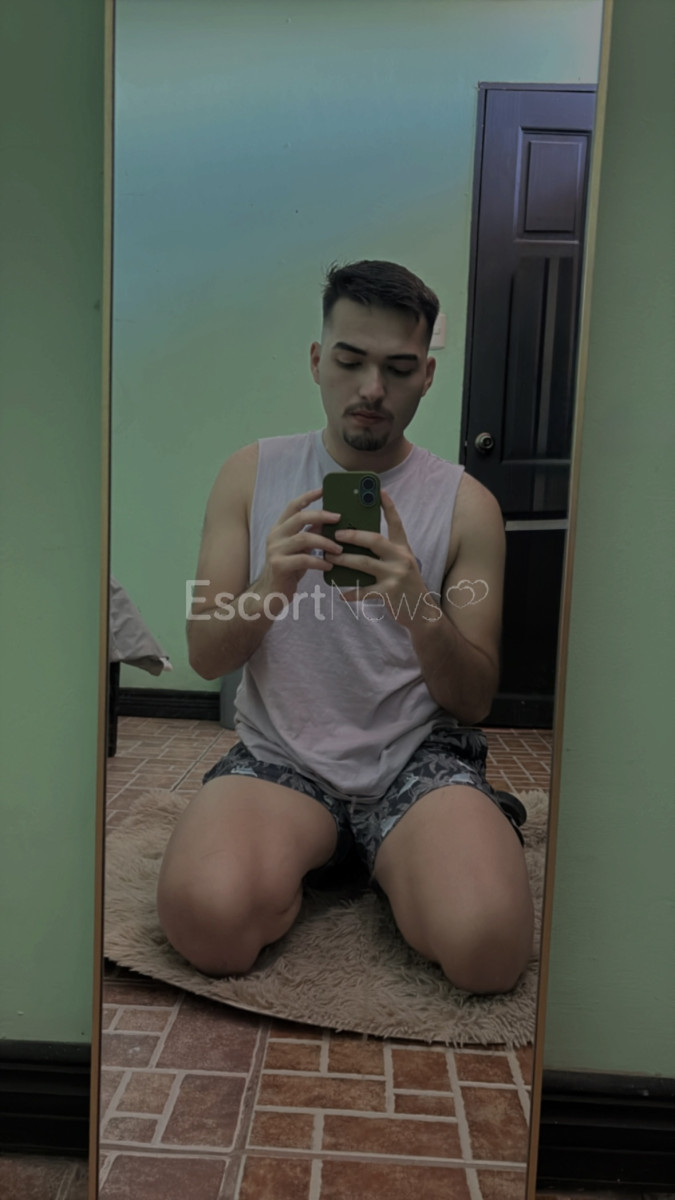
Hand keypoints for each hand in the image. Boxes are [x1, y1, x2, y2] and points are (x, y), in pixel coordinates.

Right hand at [257, 486, 341, 610]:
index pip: (293, 506)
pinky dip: (319, 562)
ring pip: (304, 538)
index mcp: (279, 529)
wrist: (270, 594)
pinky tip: (329, 566)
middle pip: (300, 517)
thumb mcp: (300, 550)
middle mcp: (275, 536)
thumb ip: (309, 534)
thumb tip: (328, 521)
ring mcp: (275, 550)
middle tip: (339, 519)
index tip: (323, 490)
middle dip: (322, 515)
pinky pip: (304, 559)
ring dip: (325, 542)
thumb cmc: (288, 571)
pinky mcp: (279, 565)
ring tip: (339, 549)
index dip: (308, 496)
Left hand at [325, 489, 435, 628]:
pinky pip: (364, 591)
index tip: (378, 491)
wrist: (422, 612)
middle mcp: (401, 558)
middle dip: (353, 535)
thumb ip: (385, 552)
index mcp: (403, 548)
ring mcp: (396, 575)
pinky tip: (339, 592)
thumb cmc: (406, 585)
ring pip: (365, 563)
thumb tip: (356, 541)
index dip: (388, 506)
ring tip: (329, 557)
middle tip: (336, 534)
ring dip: (344, 560)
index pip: (396, 523)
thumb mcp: (401, 563)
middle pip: (375, 540)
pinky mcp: (389, 593)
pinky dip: (350, 592)